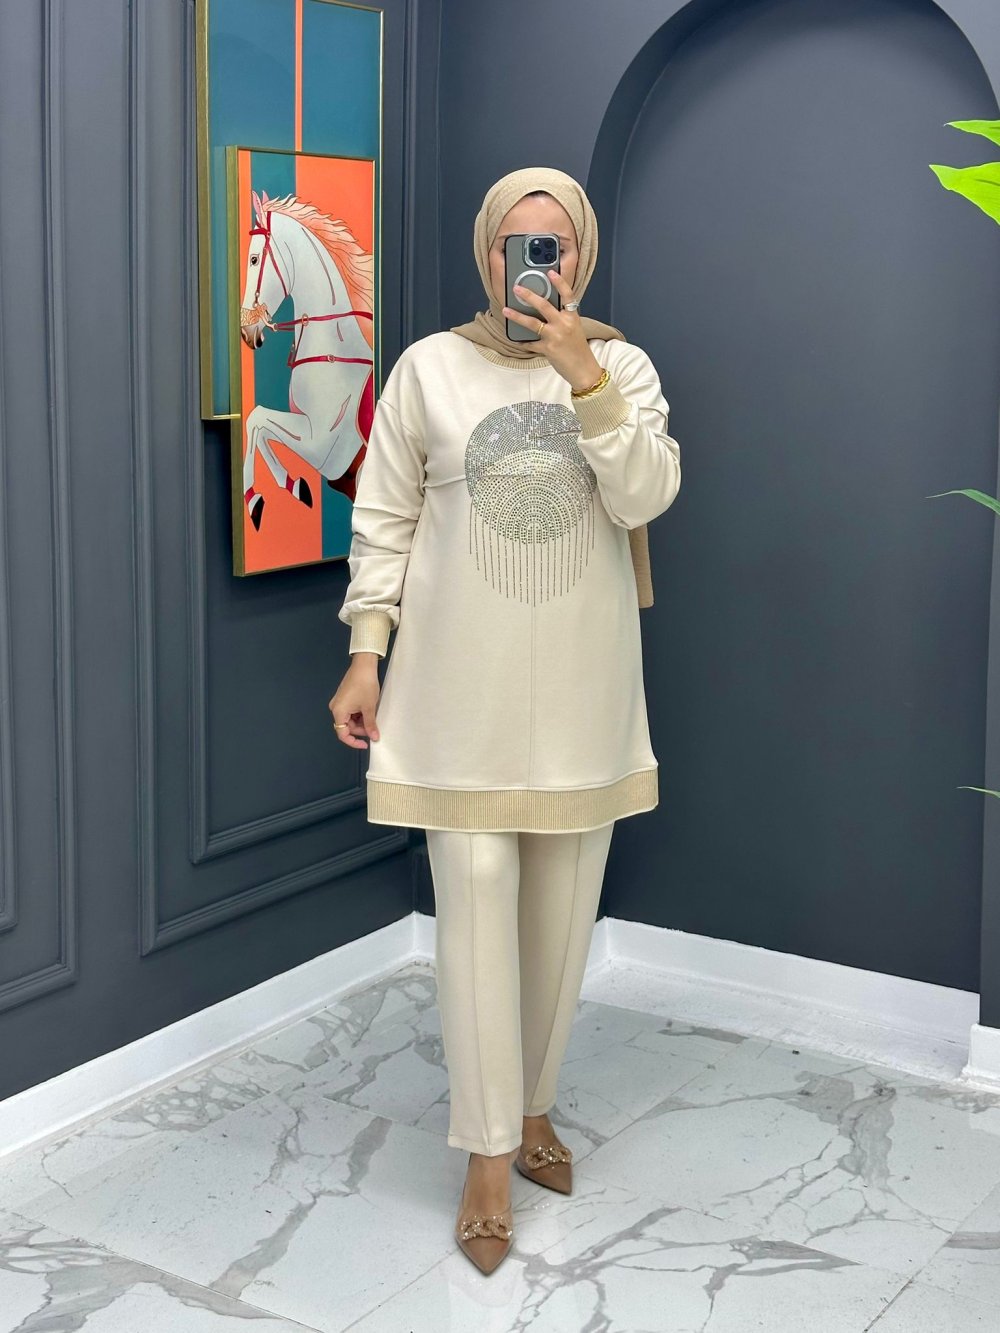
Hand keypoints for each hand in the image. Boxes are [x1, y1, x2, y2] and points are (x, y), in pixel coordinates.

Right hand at [328, 659, 380, 748]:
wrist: (364, 666)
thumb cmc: (365, 685)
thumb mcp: (369, 708)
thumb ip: (370, 725)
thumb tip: (374, 737)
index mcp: (338, 712)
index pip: (342, 734)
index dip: (354, 742)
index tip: (365, 744)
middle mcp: (335, 708)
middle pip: (346, 726)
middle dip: (360, 730)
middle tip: (373, 728)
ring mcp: (338, 702)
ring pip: (349, 719)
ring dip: (360, 722)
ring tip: (372, 717)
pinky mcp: (343, 698)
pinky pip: (350, 712)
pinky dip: (358, 714)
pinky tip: (368, 711)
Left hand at [502, 268, 603, 392]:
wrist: (583, 370)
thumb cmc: (578, 350)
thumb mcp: (574, 329)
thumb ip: (562, 318)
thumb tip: (544, 311)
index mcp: (572, 317)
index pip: (567, 295)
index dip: (559, 282)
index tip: (550, 272)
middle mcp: (564, 324)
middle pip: (544, 305)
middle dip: (528, 295)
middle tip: (517, 289)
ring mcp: (555, 336)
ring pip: (532, 322)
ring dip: (517, 316)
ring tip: (506, 310)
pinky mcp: (547, 349)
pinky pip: (530, 343)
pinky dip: (523, 341)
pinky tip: (517, 339)